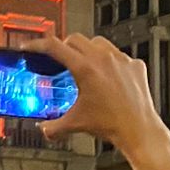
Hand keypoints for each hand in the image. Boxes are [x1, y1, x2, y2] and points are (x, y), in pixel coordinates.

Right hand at [32, 33, 162, 152]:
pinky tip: (108, 74)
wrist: (138, 130)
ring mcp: (121, 60)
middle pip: (75, 39)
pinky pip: (119, 55)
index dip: (37, 44)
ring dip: (87, 49)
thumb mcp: (75, 124)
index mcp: (85, 69)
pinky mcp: (135, 65)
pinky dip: (110, 61)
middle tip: (58, 58)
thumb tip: (44, 128)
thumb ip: (53, 127)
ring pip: (98, 42)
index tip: (31, 46)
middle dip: (63, 46)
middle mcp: (103, 59)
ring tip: (84, 63)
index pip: (54, 47)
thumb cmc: (112, 124)